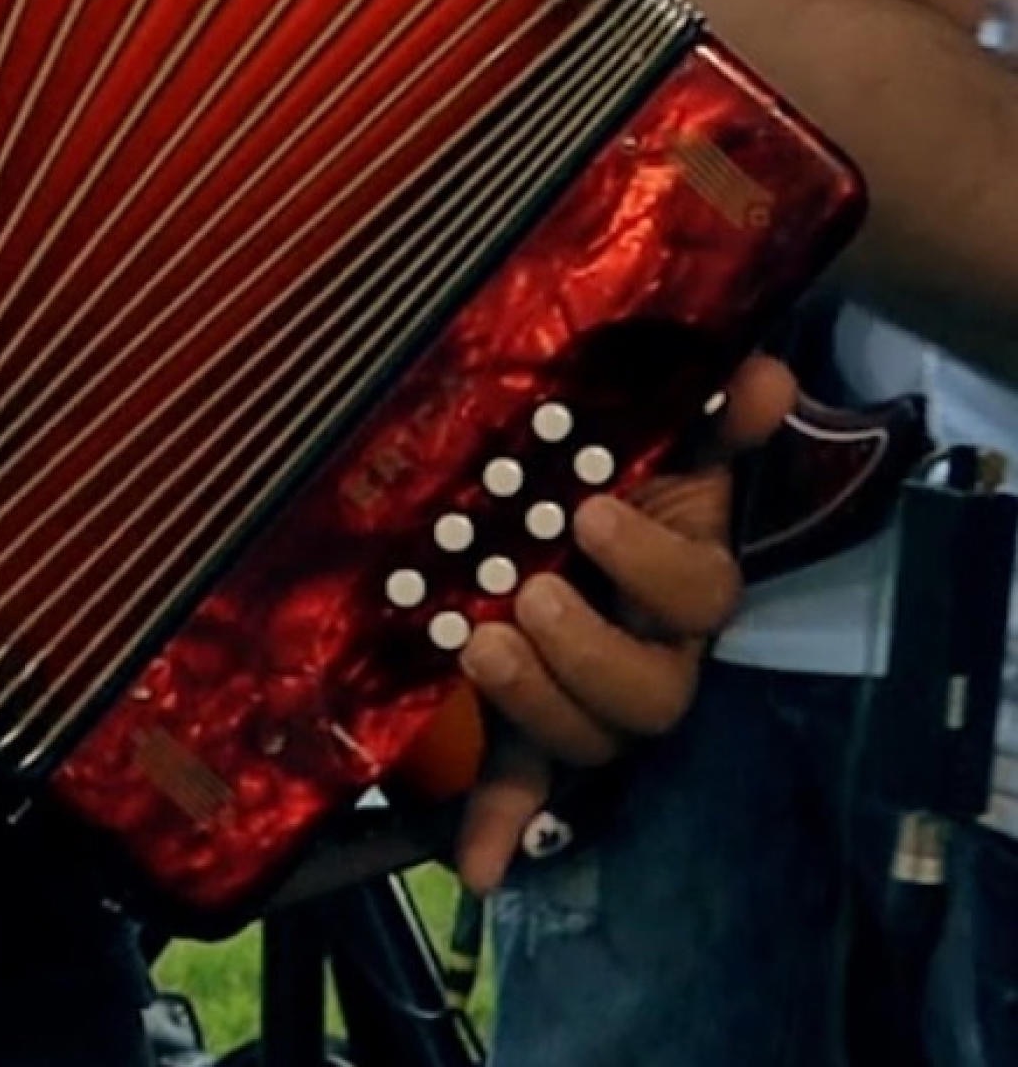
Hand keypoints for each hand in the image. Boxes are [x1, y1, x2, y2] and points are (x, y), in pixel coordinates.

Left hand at [448, 347, 794, 892]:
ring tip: (475, 642)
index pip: (696, 592)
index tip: (586, 506)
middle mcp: (648, 651)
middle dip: (583, 653)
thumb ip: (706, 404)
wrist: (553, 496)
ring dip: (533, 704)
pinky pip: (526, 789)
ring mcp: (588, 696)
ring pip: (585, 737)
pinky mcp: (531, 727)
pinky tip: (476, 867)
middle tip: (522, 595)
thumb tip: (764, 371)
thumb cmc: (608, 463)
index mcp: (681, 582)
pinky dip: (499, 828)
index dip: (648, 560)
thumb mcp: (655, 428)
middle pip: (646, 694)